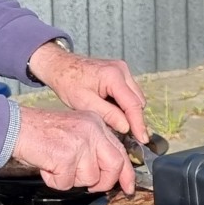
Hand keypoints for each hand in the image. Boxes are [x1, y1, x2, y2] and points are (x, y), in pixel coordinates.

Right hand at [10, 107, 133, 192]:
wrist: (17, 128)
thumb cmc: (41, 133)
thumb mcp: (75, 132)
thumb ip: (94, 149)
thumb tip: (108, 173)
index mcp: (97, 124)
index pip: (120, 151)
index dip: (126, 173)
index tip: (127, 186)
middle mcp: (93, 130)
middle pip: (114, 165)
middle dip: (104, 183)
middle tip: (92, 187)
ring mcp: (82, 142)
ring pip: (90, 178)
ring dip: (72, 180)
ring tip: (57, 166)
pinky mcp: (68, 156)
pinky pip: (67, 183)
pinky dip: (55, 181)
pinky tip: (48, 167)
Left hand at [28, 43, 148, 142]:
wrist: (61, 66)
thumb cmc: (68, 81)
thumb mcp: (84, 102)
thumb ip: (107, 115)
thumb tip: (126, 127)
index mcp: (113, 76)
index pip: (133, 104)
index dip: (139, 124)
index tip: (142, 138)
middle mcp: (122, 70)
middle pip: (138, 101)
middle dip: (132, 118)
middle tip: (121, 133)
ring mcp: (123, 70)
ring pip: (136, 97)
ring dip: (128, 111)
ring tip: (110, 118)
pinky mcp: (121, 73)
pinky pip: (130, 93)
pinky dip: (123, 104)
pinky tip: (110, 109)